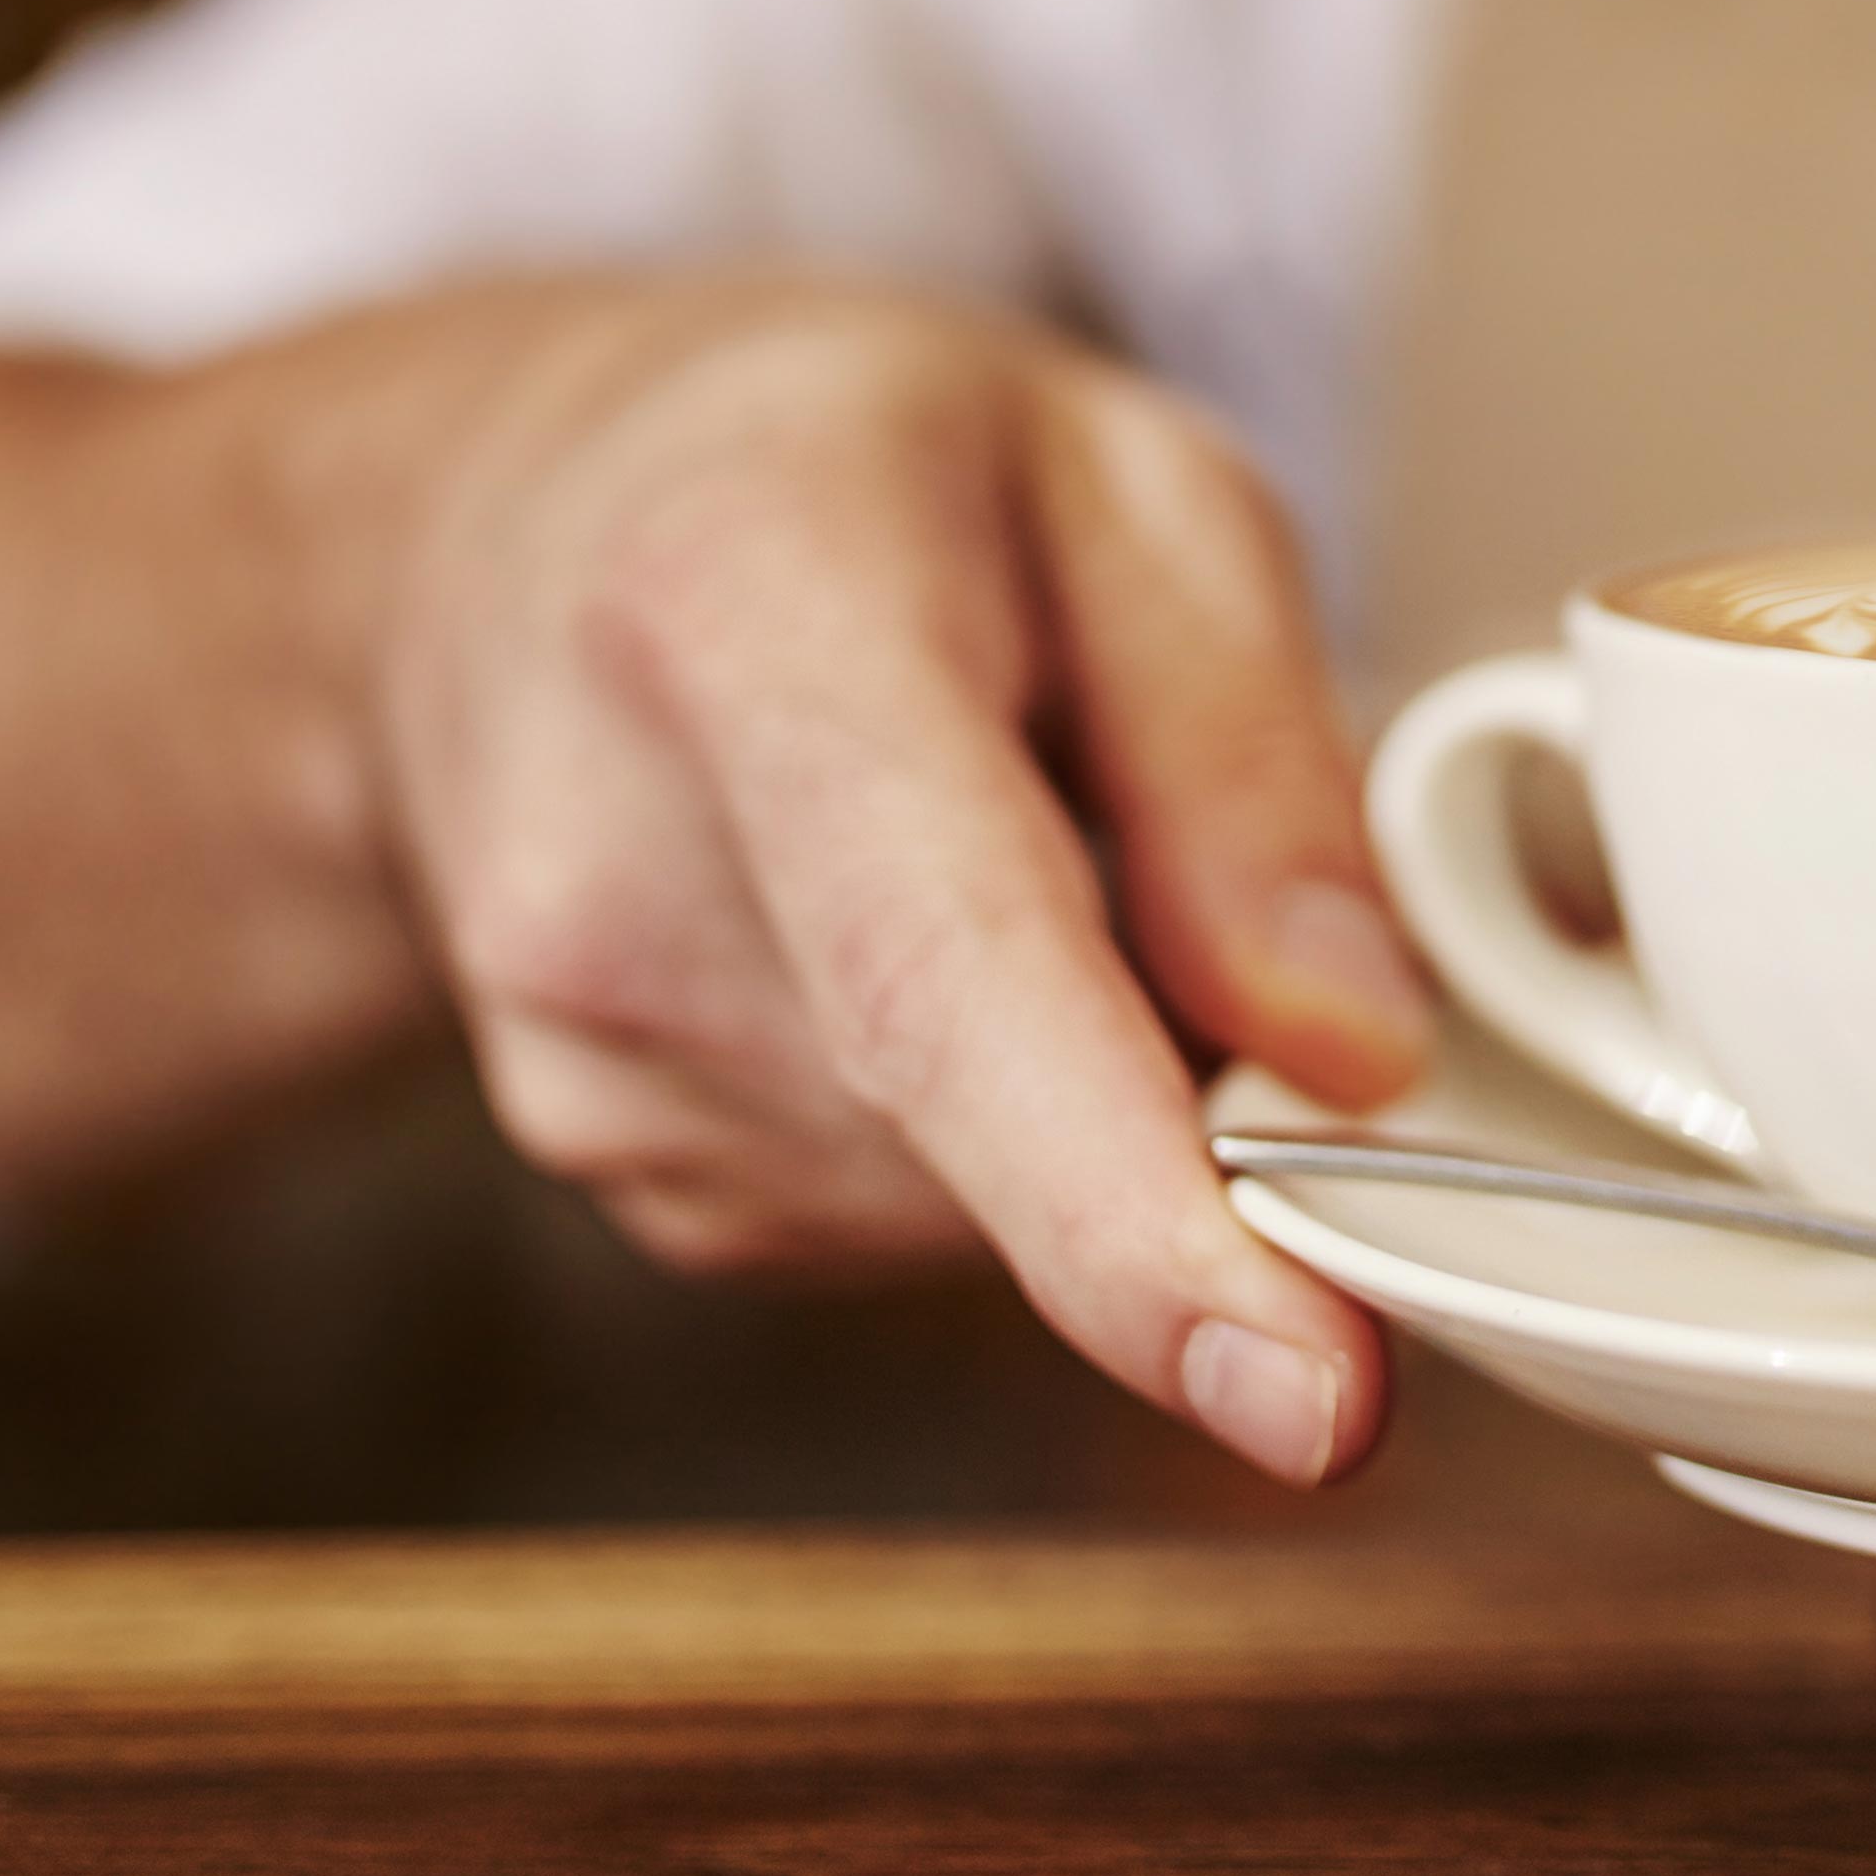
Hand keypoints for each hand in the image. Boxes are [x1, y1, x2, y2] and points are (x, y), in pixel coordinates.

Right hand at [373, 279, 1429, 1485]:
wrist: (516, 523)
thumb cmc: (859, 476)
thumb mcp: (1130, 484)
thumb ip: (1256, 758)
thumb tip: (1358, 1057)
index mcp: (750, 619)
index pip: (946, 974)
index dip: (1132, 1213)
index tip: (1314, 1399)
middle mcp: (613, 870)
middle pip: (1000, 1112)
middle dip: (1184, 1068)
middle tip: (1165, 835)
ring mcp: (586, 1056)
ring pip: (988, 1190)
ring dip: (1086, 1073)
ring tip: (990, 825)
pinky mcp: (624, 1169)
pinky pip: (928, 1212)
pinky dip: (998, 1112)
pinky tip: (912, 929)